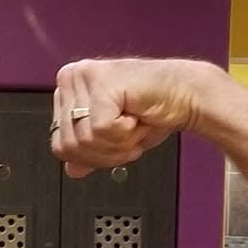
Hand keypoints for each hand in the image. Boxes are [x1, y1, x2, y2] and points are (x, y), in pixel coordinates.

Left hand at [49, 58, 214, 178]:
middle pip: (70, 147)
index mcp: (68, 89)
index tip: (116, 141)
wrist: (186, 97)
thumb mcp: (113, 139)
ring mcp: (84, 77)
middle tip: (127, 132)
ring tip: (133, 123)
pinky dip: (125, 134)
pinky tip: (136, 116)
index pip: (60, 146)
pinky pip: (100, 130)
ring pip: (84, 140)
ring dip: (118, 142)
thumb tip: (71, 170)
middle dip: (106, 151)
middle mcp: (72, 78)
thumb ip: (89, 153)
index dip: (93, 156)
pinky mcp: (102, 84)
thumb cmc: (152, 110)